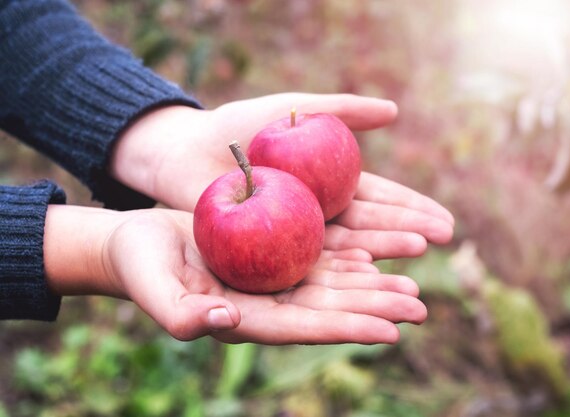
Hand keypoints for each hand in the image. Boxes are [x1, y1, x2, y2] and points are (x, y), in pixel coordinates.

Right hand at [44, 207, 425, 343]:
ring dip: (371, 287)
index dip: (345, 329)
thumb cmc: (140, 265)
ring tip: (412, 289)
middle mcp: (266, 305)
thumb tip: (226, 320)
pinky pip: (318, 260)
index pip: (304, 328)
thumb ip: (182, 313)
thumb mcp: (153, 286)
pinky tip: (379, 261)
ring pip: (331, 286)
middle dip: (373, 310)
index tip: (389, 332)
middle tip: (419, 308)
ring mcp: (271, 282)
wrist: (138, 241)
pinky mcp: (271, 258)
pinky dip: (349, 261)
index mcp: (244, 318)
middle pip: (329, 309)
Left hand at [111, 93, 453, 257]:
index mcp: (330, 185)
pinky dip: (341, 275)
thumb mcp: (293, 109)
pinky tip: (370, 279)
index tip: (445, 221)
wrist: (188, 151)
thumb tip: (394, 112)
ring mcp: (297, 237)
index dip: (411, 210)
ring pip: (346, 254)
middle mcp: (320, 216)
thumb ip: (342, 109)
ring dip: (383, 263)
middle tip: (443, 245)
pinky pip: (312, 266)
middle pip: (370, 230)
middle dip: (407, 237)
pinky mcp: (272, 254)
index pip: (380, 200)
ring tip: (415, 271)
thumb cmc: (239, 125)